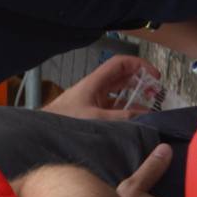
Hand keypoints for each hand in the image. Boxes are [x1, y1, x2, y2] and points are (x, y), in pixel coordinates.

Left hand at [42, 55, 162, 120]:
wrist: (41, 133)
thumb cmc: (62, 122)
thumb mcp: (96, 118)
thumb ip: (121, 117)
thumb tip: (144, 116)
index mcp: (94, 82)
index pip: (120, 64)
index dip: (139, 65)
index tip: (154, 76)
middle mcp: (94, 88)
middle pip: (122, 77)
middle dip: (140, 82)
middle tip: (155, 92)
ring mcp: (92, 101)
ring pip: (118, 94)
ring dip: (133, 98)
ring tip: (148, 107)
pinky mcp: (89, 113)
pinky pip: (111, 107)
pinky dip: (123, 111)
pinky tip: (132, 120)